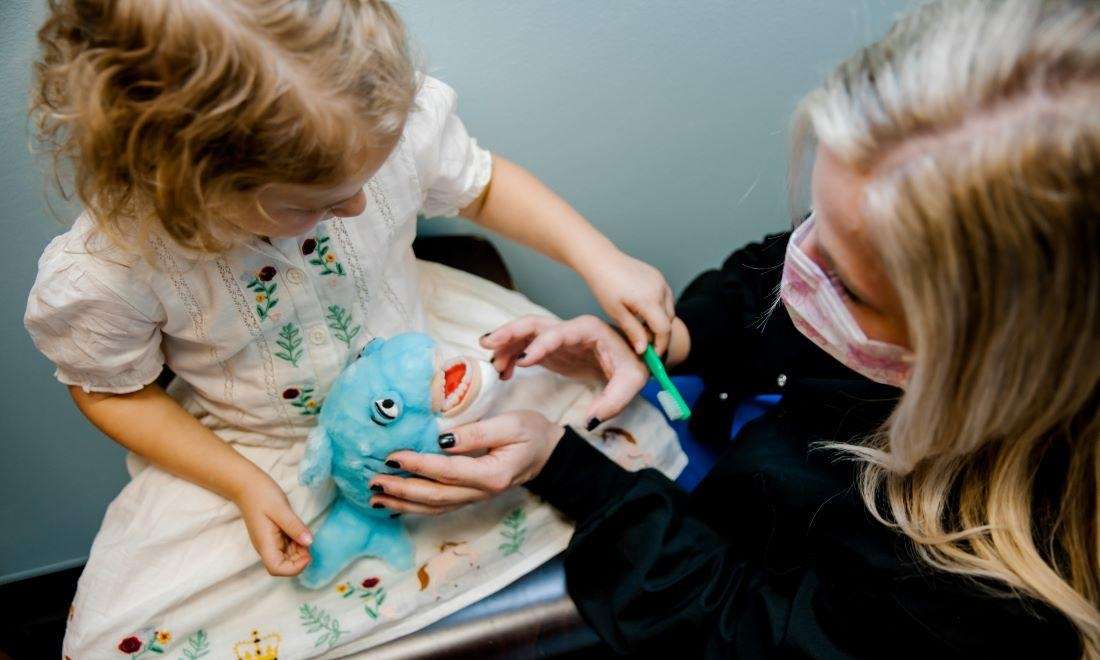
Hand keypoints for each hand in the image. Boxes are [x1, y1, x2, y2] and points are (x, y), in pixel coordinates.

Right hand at [235, 475, 312, 576]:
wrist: (247, 485)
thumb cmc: (262, 495)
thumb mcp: (281, 509)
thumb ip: (295, 527)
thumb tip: (309, 542)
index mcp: (265, 543)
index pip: (276, 569)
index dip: (294, 568)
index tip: (307, 553)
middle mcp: (266, 547)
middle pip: (283, 566)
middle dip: (299, 558)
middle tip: (307, 539)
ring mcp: (269, 542)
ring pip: (286, 557)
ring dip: (299, 550)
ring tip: (303, 532)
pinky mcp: (273, 536)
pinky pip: (286, 547)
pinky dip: (296, 543)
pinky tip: (299, 530)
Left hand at [367, 411, 565, 514]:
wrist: (548, 454)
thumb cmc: (531, 433)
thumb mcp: (510, 424)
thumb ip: (477, 433)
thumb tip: (441, 441)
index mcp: (491, 474)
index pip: (447, 471)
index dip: (418, 464)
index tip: (392, 456)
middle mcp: (480, 493)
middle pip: (435, 496)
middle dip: (401, 490)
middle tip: (373, 482)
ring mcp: (474, 499)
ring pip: (433, 507)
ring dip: (403, 503)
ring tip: (375, 497)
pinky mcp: (469, 498)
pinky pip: (438, 507)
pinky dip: (415, 507)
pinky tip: (395, 504)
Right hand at [482, 315, 648, 425]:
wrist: (633, 360)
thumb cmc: (633, 366)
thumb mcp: (632, 383)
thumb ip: (614, 401)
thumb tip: (590, 420)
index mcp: (588, 330)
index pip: (559, 333)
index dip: (540, 345)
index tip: (523, 361)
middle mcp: (569, 329)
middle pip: (534, 324)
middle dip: (509, 332)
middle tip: (486, 344)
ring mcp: (558, 338)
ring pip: (525, 334)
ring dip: (505, 345)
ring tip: (492, 366)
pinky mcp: (552, 350)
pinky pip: (526, 348)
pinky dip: (512, 356)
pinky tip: (503, 372)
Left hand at [580, 250, 674, 355]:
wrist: (601, 260)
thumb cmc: (604, 285)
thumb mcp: (616, 313)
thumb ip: (633, 332)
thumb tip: (643, 350)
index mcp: (649, 300)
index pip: (664, 330)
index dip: (660, 345)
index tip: (652, 355)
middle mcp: (660, 289)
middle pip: (669, 321)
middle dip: (659, 335)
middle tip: (643, 342)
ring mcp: (661, 281)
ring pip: (669, 310)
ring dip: (660, 321)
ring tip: (640, 326)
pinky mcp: (659, 277)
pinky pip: (665, 298)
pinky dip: (658, 309)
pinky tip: (642, 312)